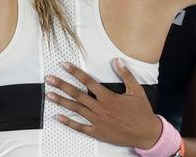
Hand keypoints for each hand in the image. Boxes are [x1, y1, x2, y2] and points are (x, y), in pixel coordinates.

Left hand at [45, 59, 161, 148]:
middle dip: (61, 85)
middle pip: (76, 94)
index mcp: (108, 97)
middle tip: (49, 79)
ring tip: (49, 95)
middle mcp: (100, 108)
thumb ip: (126, 75)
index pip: (87, 81)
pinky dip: (68, 122)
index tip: (63, 65)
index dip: (74, 72)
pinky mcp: (97, 132)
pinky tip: (58, 117)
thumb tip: (117, 61)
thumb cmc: (141, 112)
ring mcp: (97, 121)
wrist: (146, 134)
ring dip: (61, 101)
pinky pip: (80, 127)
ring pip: (75, 109)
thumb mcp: (137, 90)